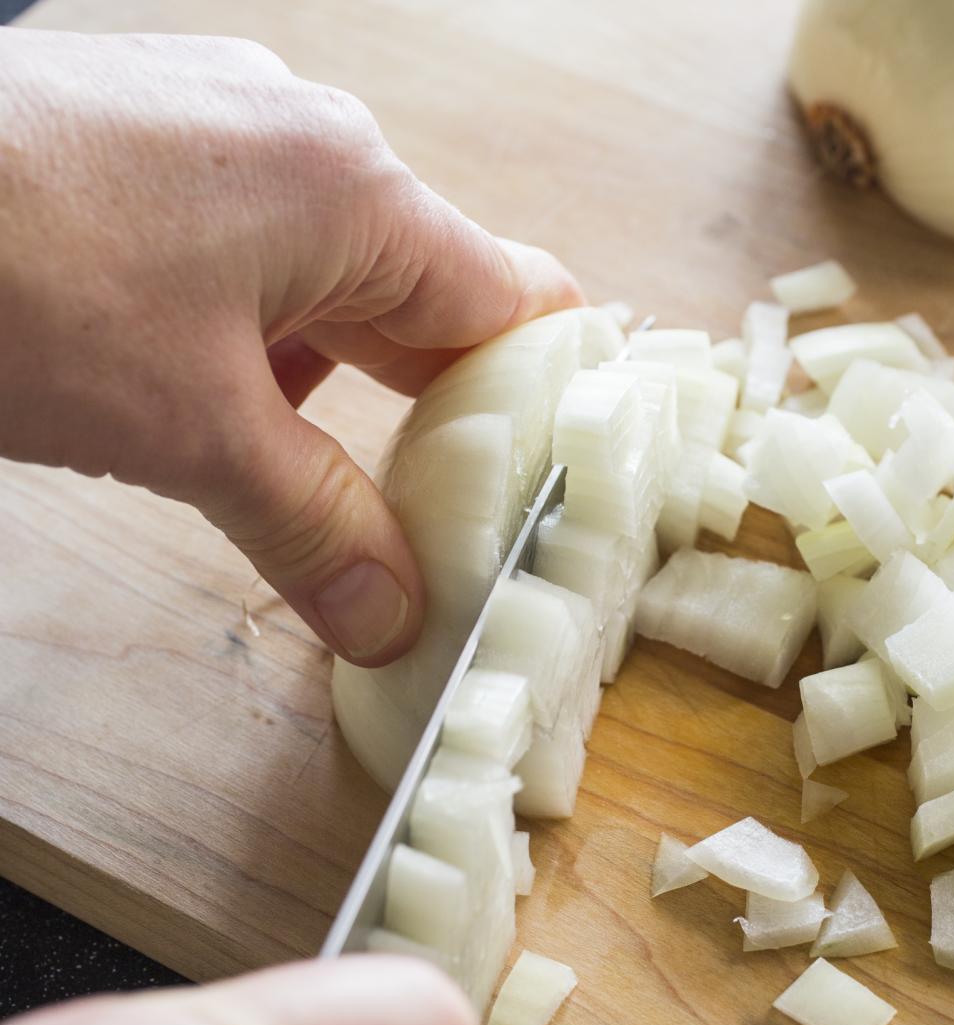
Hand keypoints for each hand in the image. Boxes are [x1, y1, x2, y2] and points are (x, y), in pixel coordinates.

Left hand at [0, 30, 581, 665]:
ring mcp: (224, 133)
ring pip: (339, 280)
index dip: (546, 398)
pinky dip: (269, 337)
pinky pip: (257, 252)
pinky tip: (228, 401)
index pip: (516, 302)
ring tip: (330, 479)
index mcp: (356, 190)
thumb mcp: (189, 429)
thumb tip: (392, 616)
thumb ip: (313, 525)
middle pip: (432, 294)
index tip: (552, 482)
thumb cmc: (2, 269)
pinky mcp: (152, 150)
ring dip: (345, 382)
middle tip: (453, 516)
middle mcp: (308, 141)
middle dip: (443, 408)